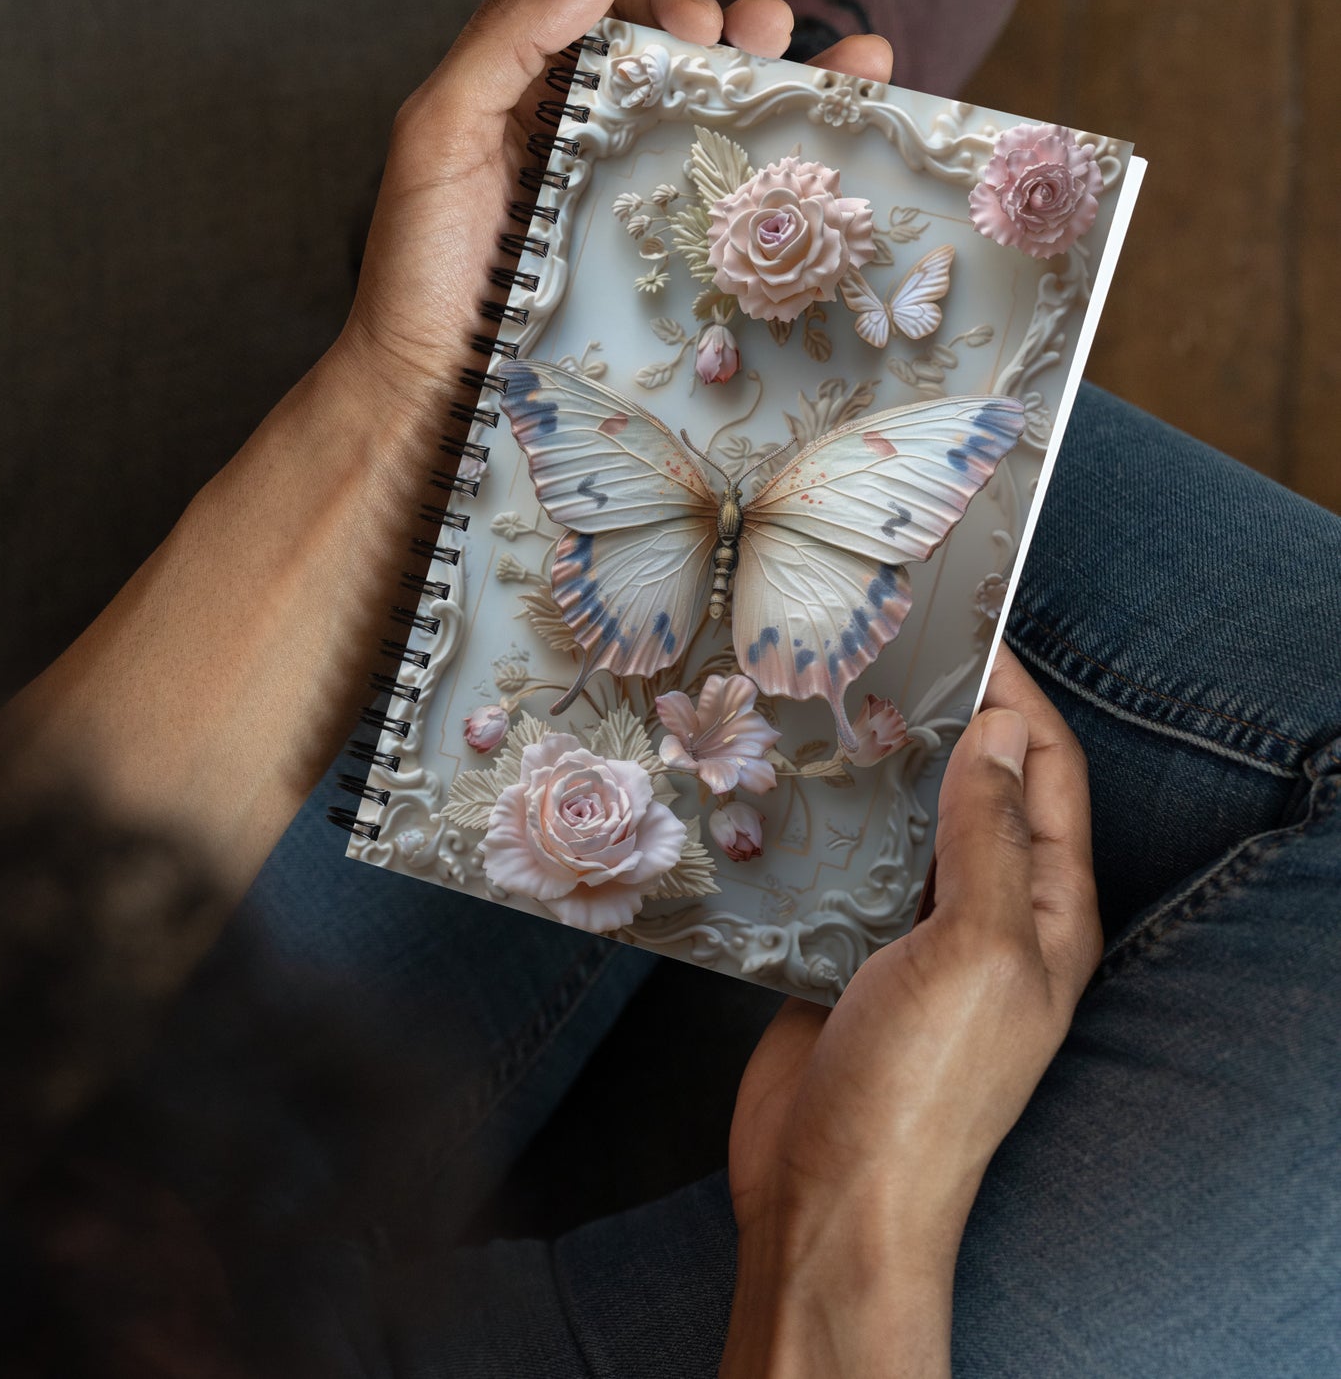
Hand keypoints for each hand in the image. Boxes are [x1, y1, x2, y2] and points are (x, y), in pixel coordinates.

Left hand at [321, 0, 893, 409]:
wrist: (431, 388)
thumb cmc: (422, 269)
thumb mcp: (439, 136)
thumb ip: (504, 40)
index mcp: (544, 98)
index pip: (621, 23)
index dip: (670, 6)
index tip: (700, 26)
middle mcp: (596, 145)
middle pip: (687, 72)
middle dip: (746, 39)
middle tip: (771, 39)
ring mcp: (632, 211)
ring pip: (721, 137)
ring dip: (792, 94)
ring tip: (851, 68)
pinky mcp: (657, 273)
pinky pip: (725, 217)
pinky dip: (784, 185)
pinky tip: (834, 161)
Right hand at [722, 645, 1101, 1377]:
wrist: (831, 1197)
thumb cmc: (920, 1087)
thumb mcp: (976, 952)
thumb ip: (989, 839)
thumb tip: (1003, 734)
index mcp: (1046, 912)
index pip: (1047, 775)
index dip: (1017, 700)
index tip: (968, 634)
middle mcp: (989, 917)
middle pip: (978, 792)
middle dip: (944, 723)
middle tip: (882, 659)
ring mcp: (915, 937)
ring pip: (906, 826)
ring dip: (878, 770)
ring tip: (825, 706)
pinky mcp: (848, 953)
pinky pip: (847, 869)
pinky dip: (828, 824)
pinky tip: (785, 788)